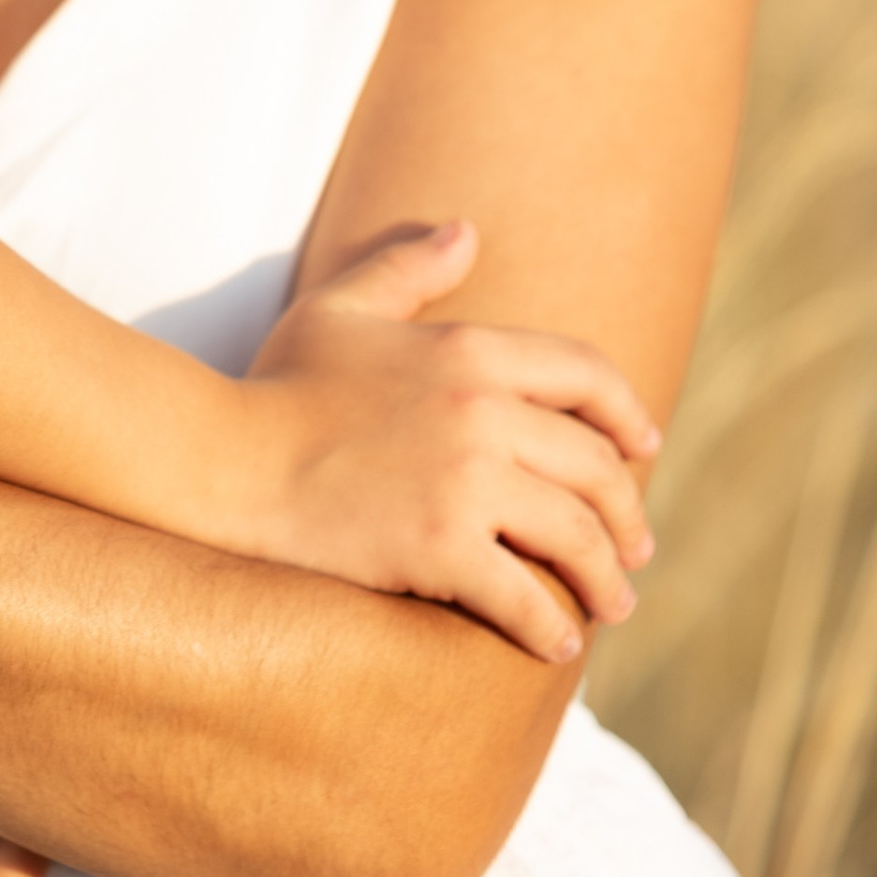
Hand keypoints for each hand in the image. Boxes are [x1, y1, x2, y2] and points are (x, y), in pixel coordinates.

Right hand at [238, 224, 661, 660]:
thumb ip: (409, 267)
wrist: (230, 457)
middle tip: (635, 548)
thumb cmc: (282, 384)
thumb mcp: (344, 307)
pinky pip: (522, 597)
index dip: (629, 414)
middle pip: (595, 466)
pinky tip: (558, 643)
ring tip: (613, 604)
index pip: (588, 374)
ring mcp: (465, 483)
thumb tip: (466, 233)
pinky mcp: (439, 548)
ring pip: (574, 535)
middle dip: (628, 513)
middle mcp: (482, 411)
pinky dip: (551, 627)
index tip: (645, 447)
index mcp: (470, 349)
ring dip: (606, 578)